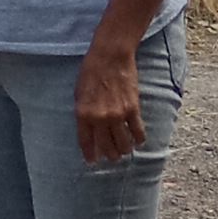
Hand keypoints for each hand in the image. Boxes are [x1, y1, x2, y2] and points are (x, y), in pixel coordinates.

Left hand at [73, 35, 146, 162]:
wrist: (110, 56)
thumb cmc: (91, 72)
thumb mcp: (79, 93)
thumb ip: (83, 113)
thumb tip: (88, 130)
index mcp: (83, 114)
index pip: (86, 142)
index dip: (90, 154)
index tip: (92, 162)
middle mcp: (99, 118)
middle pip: (107, 147)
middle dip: (109, 155)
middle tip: (112, 156)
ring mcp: (117, 115)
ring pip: (124, 145)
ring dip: (124, 150)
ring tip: (125, 150)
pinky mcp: (133, 109)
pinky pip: (138, 132)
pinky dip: (139, 140)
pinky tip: (138, 141)